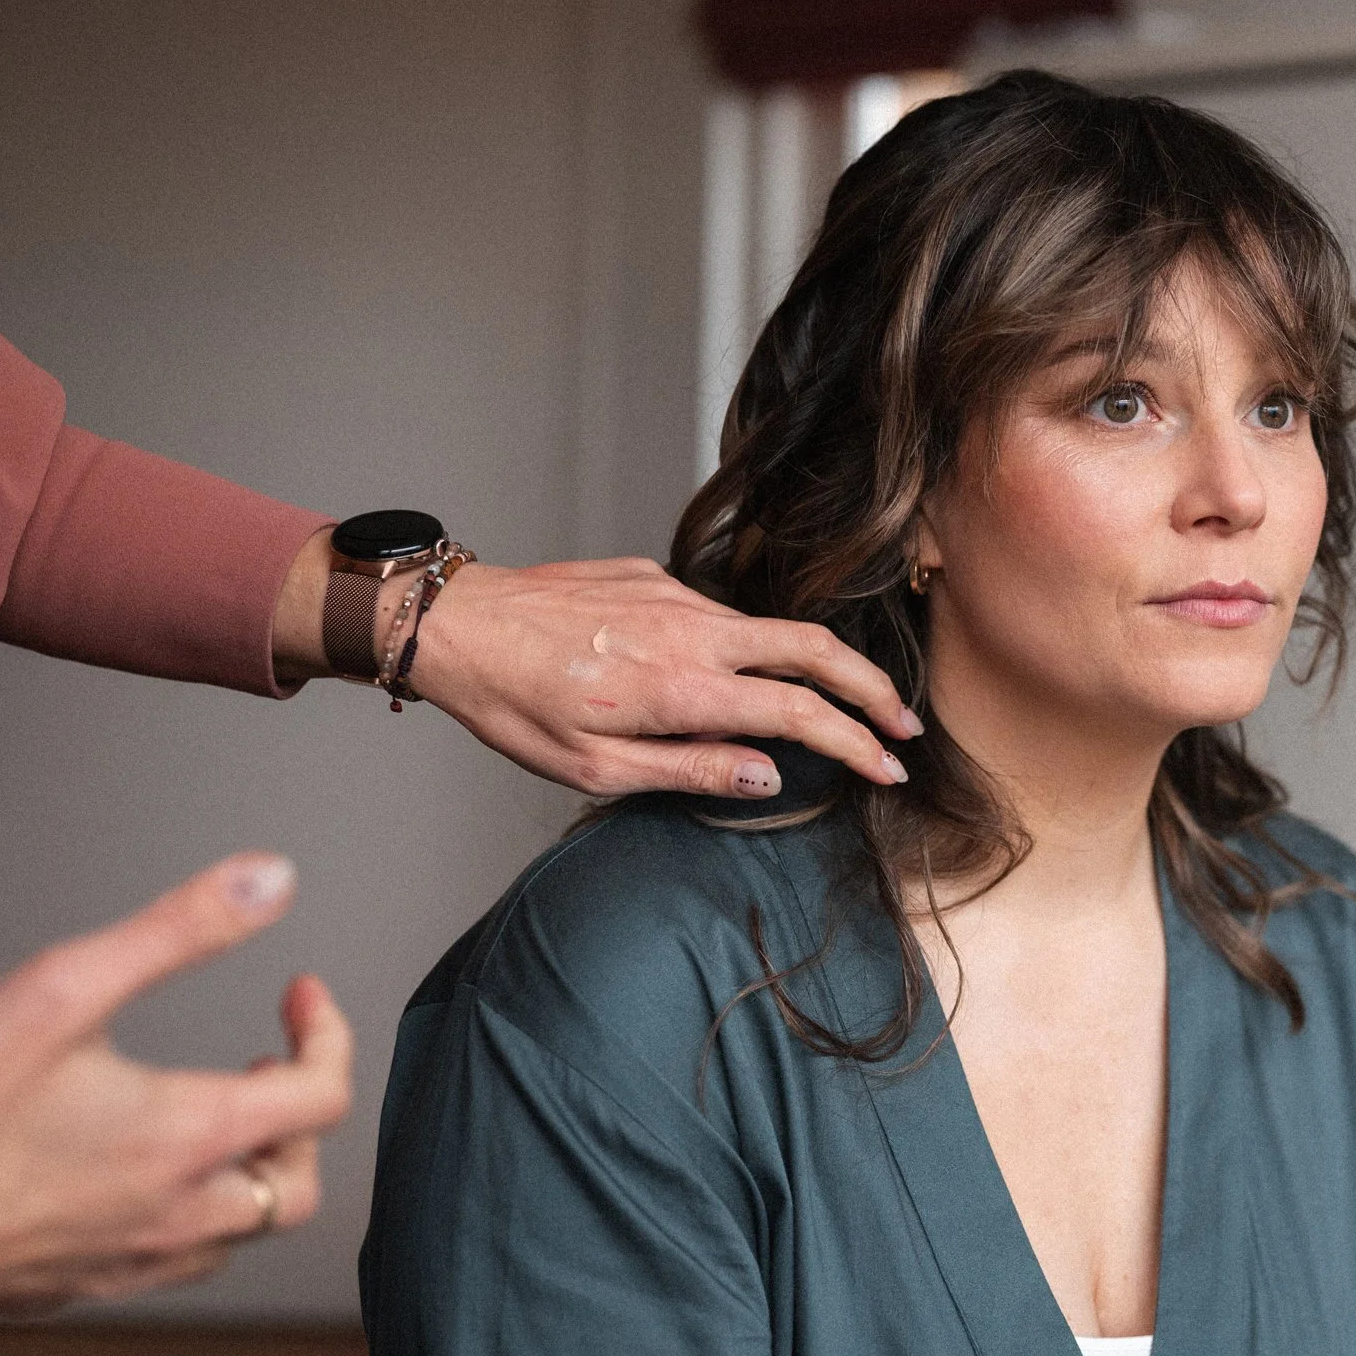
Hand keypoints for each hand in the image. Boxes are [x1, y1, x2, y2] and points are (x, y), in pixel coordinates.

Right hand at [0, 853, 353, 1317]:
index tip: (302, 997)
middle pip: (298, 1183)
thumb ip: (178, 931)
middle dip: (300, 1120)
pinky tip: (149, 1181)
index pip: (325, 1095)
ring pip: (236, 1234)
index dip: (329, 1033)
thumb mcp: (66, 991)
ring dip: (248, 1173)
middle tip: (270, 1069)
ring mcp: (126, 1260)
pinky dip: (188, 1219)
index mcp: (190, 1138)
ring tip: (219, 1120)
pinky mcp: (74, 1286)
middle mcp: (175, 1211)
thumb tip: (267, 881)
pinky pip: (169, 1266)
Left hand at [283, 537, 923, 797]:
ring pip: (770, 631)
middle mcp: (692, 633)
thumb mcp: (594, 767)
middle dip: (873, 688)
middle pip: (817, 649)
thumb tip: (769, 776)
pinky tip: (717, 678)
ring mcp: (677, 598)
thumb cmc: (511, 703)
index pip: (801, 712)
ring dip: (811, 670)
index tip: (889, 767)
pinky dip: (739, 650)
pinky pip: (717, 618)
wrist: (452, 622)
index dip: (857, 742)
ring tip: (829, 711)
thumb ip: (691, 770)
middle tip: (903, 726)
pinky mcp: (656, 578)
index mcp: (681, 689)